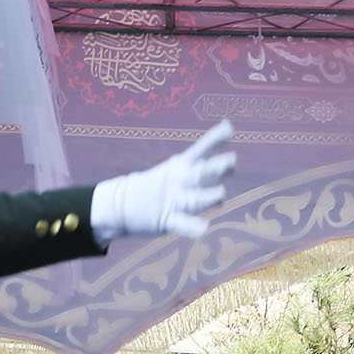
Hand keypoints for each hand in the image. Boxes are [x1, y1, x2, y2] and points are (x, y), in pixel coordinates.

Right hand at [89, 120, 236, 242]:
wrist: (122, 204)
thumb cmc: (163, 183)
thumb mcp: (181, 164)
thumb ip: (206, 151)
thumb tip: (228, 126)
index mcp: (183, 166)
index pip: (202, 149)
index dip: (216, 139)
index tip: (229, 128)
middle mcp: (180, 180)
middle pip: (201, 173)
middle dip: (216, 168)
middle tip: (232, 161)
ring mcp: (173, 200)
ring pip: (195, 199)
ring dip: (208, 197)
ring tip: (221, 195)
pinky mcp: (166, 220)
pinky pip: (181, 224)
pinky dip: (192, 227)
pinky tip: (204, 228)